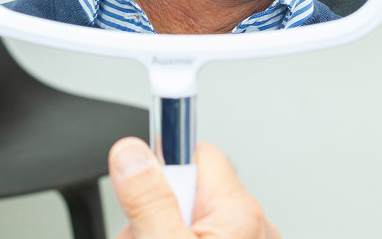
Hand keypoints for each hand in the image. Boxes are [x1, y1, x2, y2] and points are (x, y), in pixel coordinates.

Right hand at [109, 137, 280, 238]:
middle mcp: (251, 223)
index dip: (162, 167)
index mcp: (240, 211)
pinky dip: (176, 236)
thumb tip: (130, 152)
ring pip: (188, 212)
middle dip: (156, 207)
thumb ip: (148, 201)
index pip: (194, 151)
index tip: (134, 163)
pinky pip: (198, 230)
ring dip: (161, 227)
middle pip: (187, 185)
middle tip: (141, 235)